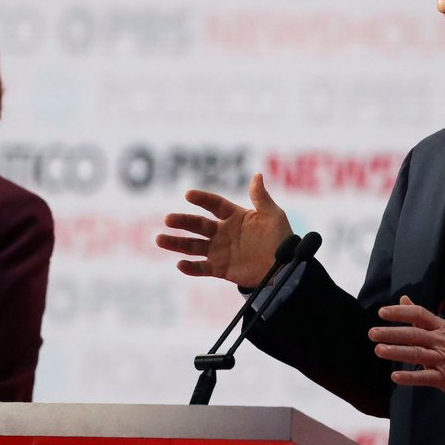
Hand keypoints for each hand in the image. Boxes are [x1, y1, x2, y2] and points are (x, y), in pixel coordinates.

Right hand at [156, 173, 293, 287]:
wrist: (284, 267)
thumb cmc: (281, 238)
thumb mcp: (273, 216)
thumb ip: (261, 198)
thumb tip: (257, 175)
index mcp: (234, 216)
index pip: (214, 205)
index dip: (202, 199)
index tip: (188, 194)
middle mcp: (223, 232)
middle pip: (198, 225)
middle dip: (182, 221)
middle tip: (168, 219)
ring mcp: (219, 251)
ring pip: (193, 246)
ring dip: (176, 243)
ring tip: (160, 239)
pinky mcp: (220, 268)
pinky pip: (202, 268)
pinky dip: (191, 267)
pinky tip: (180, 264)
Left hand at [370, 296, 444, 398]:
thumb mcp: (441, 327)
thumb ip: (420, 316)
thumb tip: (403, 299)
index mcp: (440, 326)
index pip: (419, 315)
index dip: (400, 312)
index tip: (382, 312)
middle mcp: (441, 341)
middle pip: (414, 335)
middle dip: (392, 333)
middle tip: (372, 333)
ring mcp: (443, 359)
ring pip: (417, 354)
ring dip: (397, 352)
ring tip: (379, 350)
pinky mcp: (444, 377)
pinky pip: (425, 377)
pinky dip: (410, 377)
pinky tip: (395, 376)